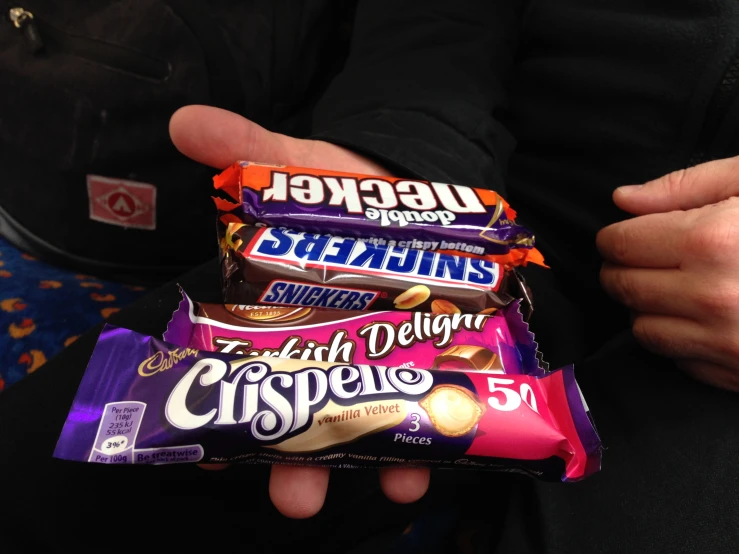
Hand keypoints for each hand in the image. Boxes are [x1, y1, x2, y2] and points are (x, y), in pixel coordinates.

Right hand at [169, 105, 429, 518]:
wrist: (417, 188)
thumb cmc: (344, 190)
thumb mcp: (297, 168)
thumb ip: (245, 149)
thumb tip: (184, 121)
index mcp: (284, 319)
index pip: (249, 374)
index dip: (234, 412)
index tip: (221, 450)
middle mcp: (330, 352)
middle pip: (309, 416)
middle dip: (303, 462)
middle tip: (295, 497)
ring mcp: (385, 358)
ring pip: (378, 422)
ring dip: (387, 460)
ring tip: (401, 483)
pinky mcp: (438, 352)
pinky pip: (439, 399)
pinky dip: (447, 425)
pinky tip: (454, 444)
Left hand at [597, 156, 738, 391]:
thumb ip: (687, 186)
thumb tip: (623, 200)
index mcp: (713, 241)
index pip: (621, 243)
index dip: (616, 236)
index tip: (626, 233)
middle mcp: (713, 298)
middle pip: (624, 287)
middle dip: (622, 269)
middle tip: (641, 257)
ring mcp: (729, 345)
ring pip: (643, 330)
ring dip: (646, 306)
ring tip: (675, 285)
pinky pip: (679, 361)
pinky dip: (679, 339)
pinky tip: (706, 317)